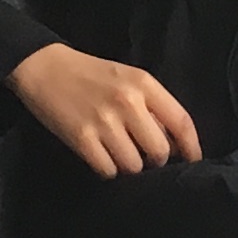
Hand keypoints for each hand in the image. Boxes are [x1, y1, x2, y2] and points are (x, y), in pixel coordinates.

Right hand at [8, 44, 203, 177]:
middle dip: (155, 160)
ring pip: (134, 165)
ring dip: (129, 166)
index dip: (192, 147)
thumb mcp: (128, 78)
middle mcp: (128, 102)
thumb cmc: (90, 74)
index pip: (181, 121)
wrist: (44, 67)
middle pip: (160, 151)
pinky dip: (108, 169)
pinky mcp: (82, 139)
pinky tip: (101, 156)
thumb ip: (151, 104)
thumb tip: (174, 141)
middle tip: (143, 154)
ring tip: (118, 152)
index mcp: (144, 84)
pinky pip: (108, 170)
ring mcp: (104, 122)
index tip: (192, 161)